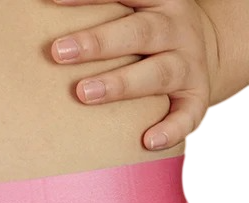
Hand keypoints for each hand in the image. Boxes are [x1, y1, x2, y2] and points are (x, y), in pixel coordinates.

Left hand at [49, 0, 220, 150]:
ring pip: (158, 72)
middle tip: (59, 53)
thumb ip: (102, 11)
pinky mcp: (196, 96)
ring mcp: (188, 63)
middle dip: (98, 42)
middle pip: (140, 32)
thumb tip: (46, 5)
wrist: (204, 52)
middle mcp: (176, 29)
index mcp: (158, 1)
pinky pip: (188, 114)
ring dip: (121, 84)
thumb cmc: (145, 33)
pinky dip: (171, 128)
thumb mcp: (131, 11)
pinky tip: (148, 142)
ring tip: (84, 93)